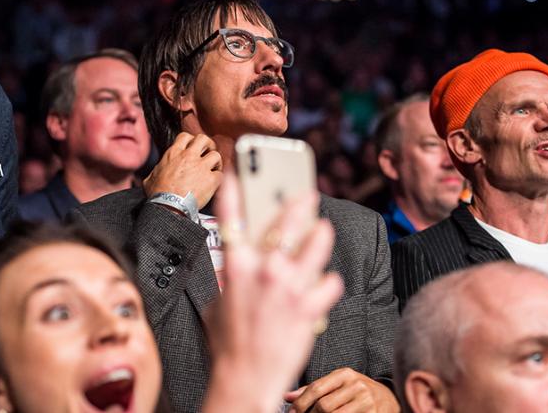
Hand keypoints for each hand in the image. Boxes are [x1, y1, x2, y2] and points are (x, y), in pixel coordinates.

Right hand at [143, 132, 222, 208]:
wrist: (169, 206)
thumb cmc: (159, 195)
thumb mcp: (151, 178)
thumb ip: (157, 171)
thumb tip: (155, 174)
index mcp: (174, 154)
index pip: (186, 136)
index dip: (191, 140)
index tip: (193, 147)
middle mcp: (189, 157)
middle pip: (204, 139)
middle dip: (208, 145)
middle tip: (208, 152)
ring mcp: (201, 167)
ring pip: (216, 155)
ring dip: (215, 162)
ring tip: (213, 168)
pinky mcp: (211, 179)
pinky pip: (220, 174)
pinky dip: (218, 178)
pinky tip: (214, 183)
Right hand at [203, 172, 343, 412]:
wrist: (245, 379)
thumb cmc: (227, 343)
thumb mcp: (217, 302)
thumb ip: (229, 276)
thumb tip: (236, 262)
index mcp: (235, 265)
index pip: (232, 215)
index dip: (235, 186)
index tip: (240, 168)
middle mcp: (263, 268)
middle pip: (286, 219)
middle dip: (298, 201)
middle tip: (306, 194)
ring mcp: (288, 285)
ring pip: (317, 241)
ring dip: (320, 234)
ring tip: (321, 230)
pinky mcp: (309, 305)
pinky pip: (330, 281)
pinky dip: (327, 283)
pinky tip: (322, 287)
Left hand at [285, 368, 399, 412]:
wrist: (389, 397)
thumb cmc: (357, 391)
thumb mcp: (338, 384)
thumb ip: (314, 389)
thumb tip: (287, 396)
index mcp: (345, 374)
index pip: (317, 388)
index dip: (300, 403)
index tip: (291, 412)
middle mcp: (357, 385)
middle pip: (324, 405)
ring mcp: (366, 402)